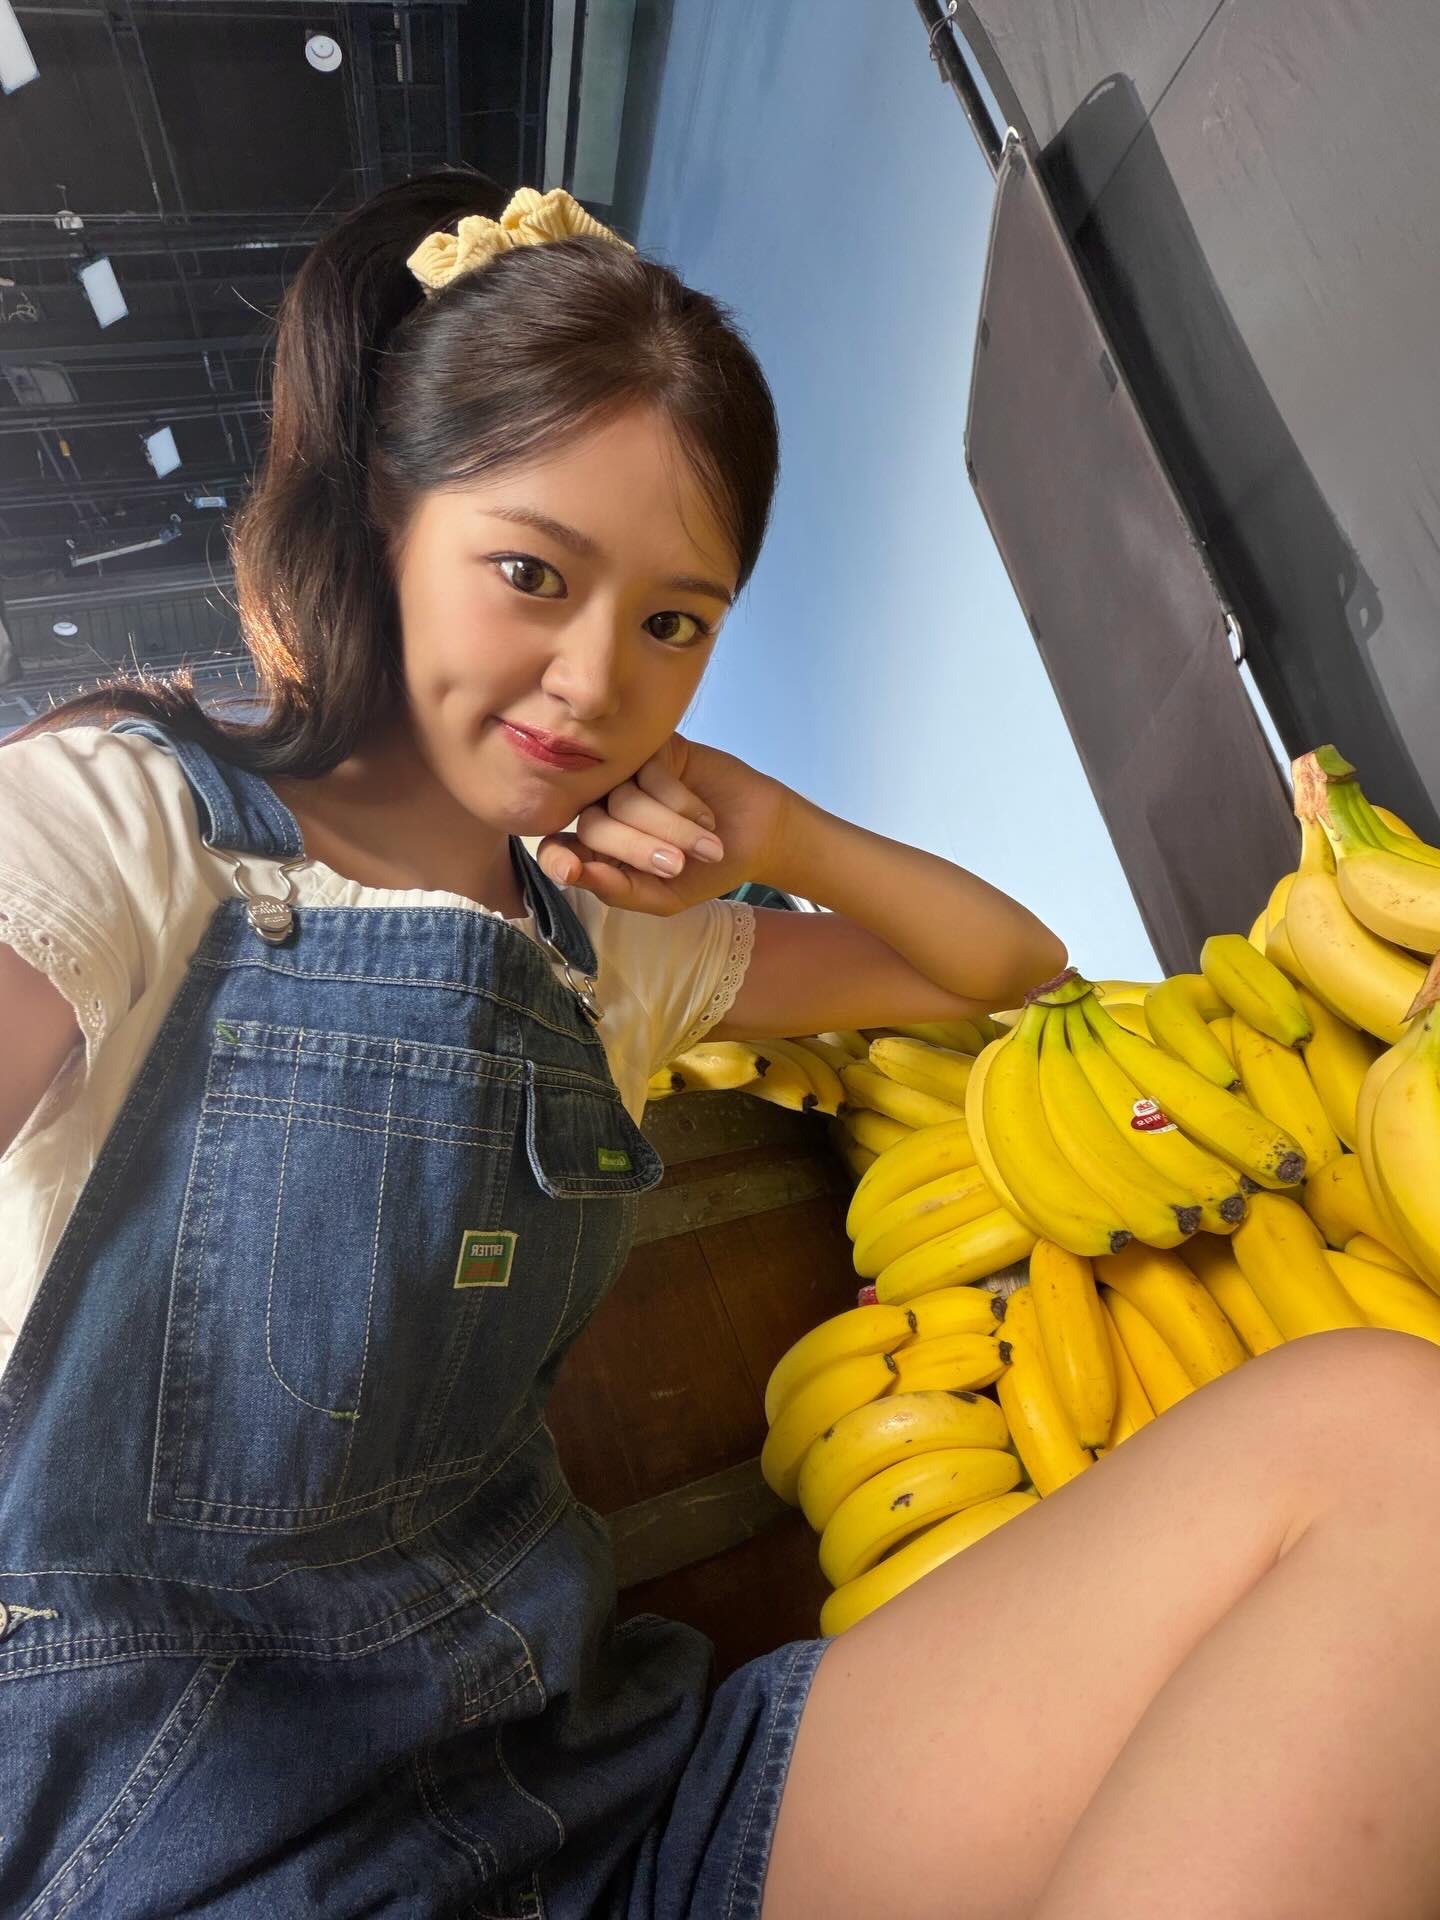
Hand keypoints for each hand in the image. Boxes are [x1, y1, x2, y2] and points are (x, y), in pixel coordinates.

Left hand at [535, 732, 791, 914]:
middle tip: (678, 865)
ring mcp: (628, 777)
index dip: (558, 859)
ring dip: (670, 829)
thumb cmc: (706, 871)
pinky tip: (705, 814)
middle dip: (637, 850)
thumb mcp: (663, 896)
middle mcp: (605, 809)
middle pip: (591, 825)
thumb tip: (572, 874)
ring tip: (706, 844)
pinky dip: (681, 802)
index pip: (557, 850)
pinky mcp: (655, 751)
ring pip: (623, 800)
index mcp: (599, 849)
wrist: (757, 838)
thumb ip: (617, 890)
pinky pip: (651, 774)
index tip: (572, 869)